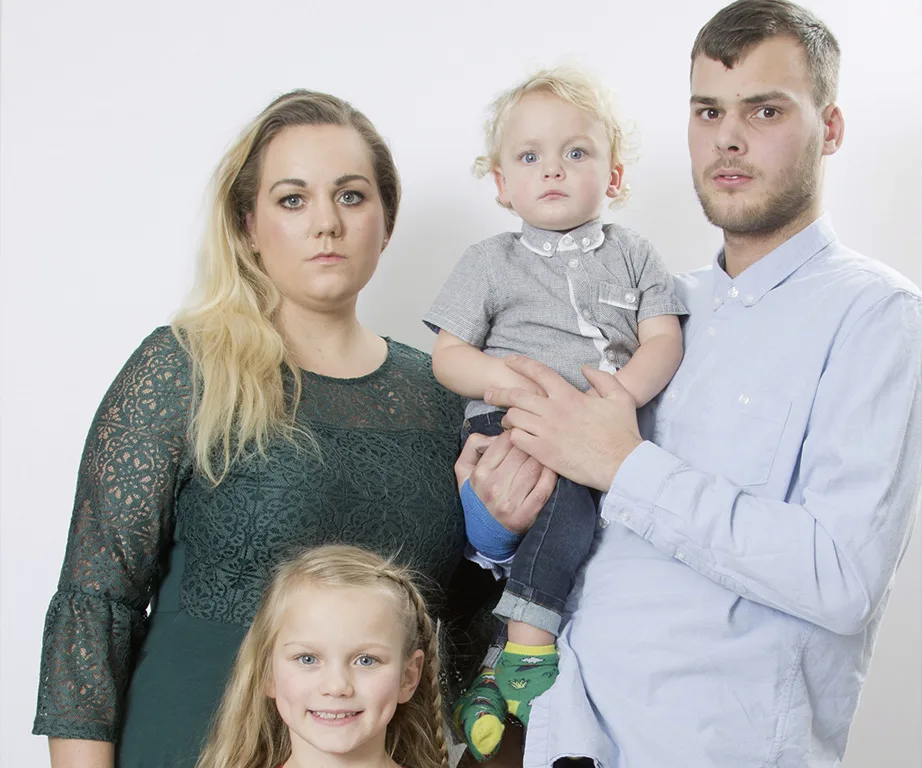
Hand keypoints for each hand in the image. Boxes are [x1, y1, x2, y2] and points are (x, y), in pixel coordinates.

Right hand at [454, 430, 556, 534]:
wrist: (485, 533)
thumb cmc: (477, 496)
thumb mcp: (464, 470)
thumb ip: (473, 445)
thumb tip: (495, 434)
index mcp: (480, 473)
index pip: (505, 441)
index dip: (517, 434)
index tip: (522, 436)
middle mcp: (493, 487)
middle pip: (522, 452)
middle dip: (531, 445)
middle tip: (536, 444)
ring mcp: (509, 502)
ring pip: (534, 467)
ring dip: (543, 458)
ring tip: (545, 455)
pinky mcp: (525, 515)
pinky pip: (543, 488)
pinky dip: (550, 476)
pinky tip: (551, 470)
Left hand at [485, 358, 642, 490]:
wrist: (622, 464)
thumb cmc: (622, 432)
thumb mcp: (620, 397)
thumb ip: (602, 378)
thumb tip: (585, 368)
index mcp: (569, 395)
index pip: (538, 372)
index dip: (521, 364)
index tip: (509, 361)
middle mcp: (553, 410)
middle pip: (516, 395)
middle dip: (498, 392)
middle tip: (488, 393)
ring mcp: (546, 432)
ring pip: (513, 417)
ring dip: (508, 416)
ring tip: (507, 419)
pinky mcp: (543, 452)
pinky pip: (517, 439)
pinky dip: (513, 436)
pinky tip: (515, 437)